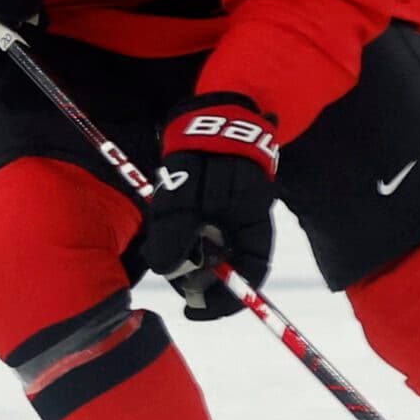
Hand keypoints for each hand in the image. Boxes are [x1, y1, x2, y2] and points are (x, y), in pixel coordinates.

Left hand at [142, 94, 278, 319]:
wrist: (212, 109)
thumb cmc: (204, 148)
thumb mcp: (185, 190)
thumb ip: (176, 228)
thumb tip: (166, 270)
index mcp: (254, 220)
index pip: (250, 274)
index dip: (226, 301)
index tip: (194, 311)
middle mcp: (246, 223)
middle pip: (229, 268)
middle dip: (200, 279)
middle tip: (171, 275)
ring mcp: (232, 216)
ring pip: (213, 253)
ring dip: (190, 258)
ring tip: (166, 247)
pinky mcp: (217, 208)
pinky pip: (204, 235)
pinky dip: (187, 240)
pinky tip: (171, 231)